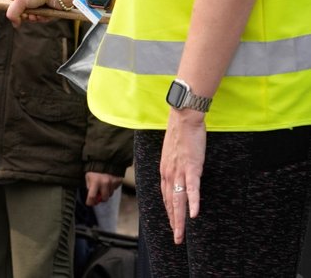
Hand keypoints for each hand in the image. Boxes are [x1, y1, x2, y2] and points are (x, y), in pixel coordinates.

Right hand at [6, 0, 56, 26]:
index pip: (13, 4)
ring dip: (34, 18)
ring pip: (33, 17)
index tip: (15, 14)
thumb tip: (14, 23)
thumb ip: (12, 12)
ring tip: (36, 14)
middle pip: (23, 13)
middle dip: (25, 16)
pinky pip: (42, 19)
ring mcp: (40, 4)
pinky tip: (44, 14)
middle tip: (27, 14)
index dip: (13, 11)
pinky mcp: (49, 10)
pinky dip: (42, 18)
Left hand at [85, 171, 121, 205]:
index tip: (89, 203)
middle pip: (104, 199)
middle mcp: (105, 183)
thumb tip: (92, 196)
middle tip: (98, 196)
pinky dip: (111, 188)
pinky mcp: (119, 181)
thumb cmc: (94, 168)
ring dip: (106, 193)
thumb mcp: (88, 176)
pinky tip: (108, 182)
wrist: (105, 159)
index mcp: (95, 181)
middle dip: (100, 198)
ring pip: (110, 194)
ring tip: (103, 186)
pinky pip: (115, 189)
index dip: (90, 202)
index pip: (92, 196)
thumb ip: (89, 186)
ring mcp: (113, 182)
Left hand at [160, 108, 206, 243]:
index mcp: (164, 172)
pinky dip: (193, 202)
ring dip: (180, 219)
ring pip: (178, 200)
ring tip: (181, 234)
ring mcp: (179, 171)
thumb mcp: (172, 155)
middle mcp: (168, 174)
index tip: (172, 225)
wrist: (183, 119)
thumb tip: (177, 178)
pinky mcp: (191, 167)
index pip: (165, 198)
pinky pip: (192, 188)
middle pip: (170, 203)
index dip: (168, 213)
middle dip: (173, 223)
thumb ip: (174, 168)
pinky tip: (195, 214)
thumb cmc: (180, 135)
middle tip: (177, 239)